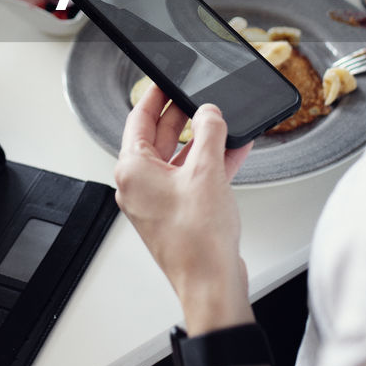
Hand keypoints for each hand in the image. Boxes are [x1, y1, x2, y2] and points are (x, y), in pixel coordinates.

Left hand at [114, 83, 253, 331]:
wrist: (212, 284)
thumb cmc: (197, 240)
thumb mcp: (207, 170)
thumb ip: (209, 132)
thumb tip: (209, 113)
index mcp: (132, 170)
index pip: (138, 119)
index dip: (154, 96)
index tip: (164, 80)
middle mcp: (138, 186)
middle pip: (158, 138)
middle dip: (182, 117)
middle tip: (197, 97)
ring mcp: (157, 202)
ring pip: (177, 159)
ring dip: (202, 142)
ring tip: (223, 122)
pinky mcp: (176, 215)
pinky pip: (190, 180)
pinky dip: (209, 165)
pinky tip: (233, 152)